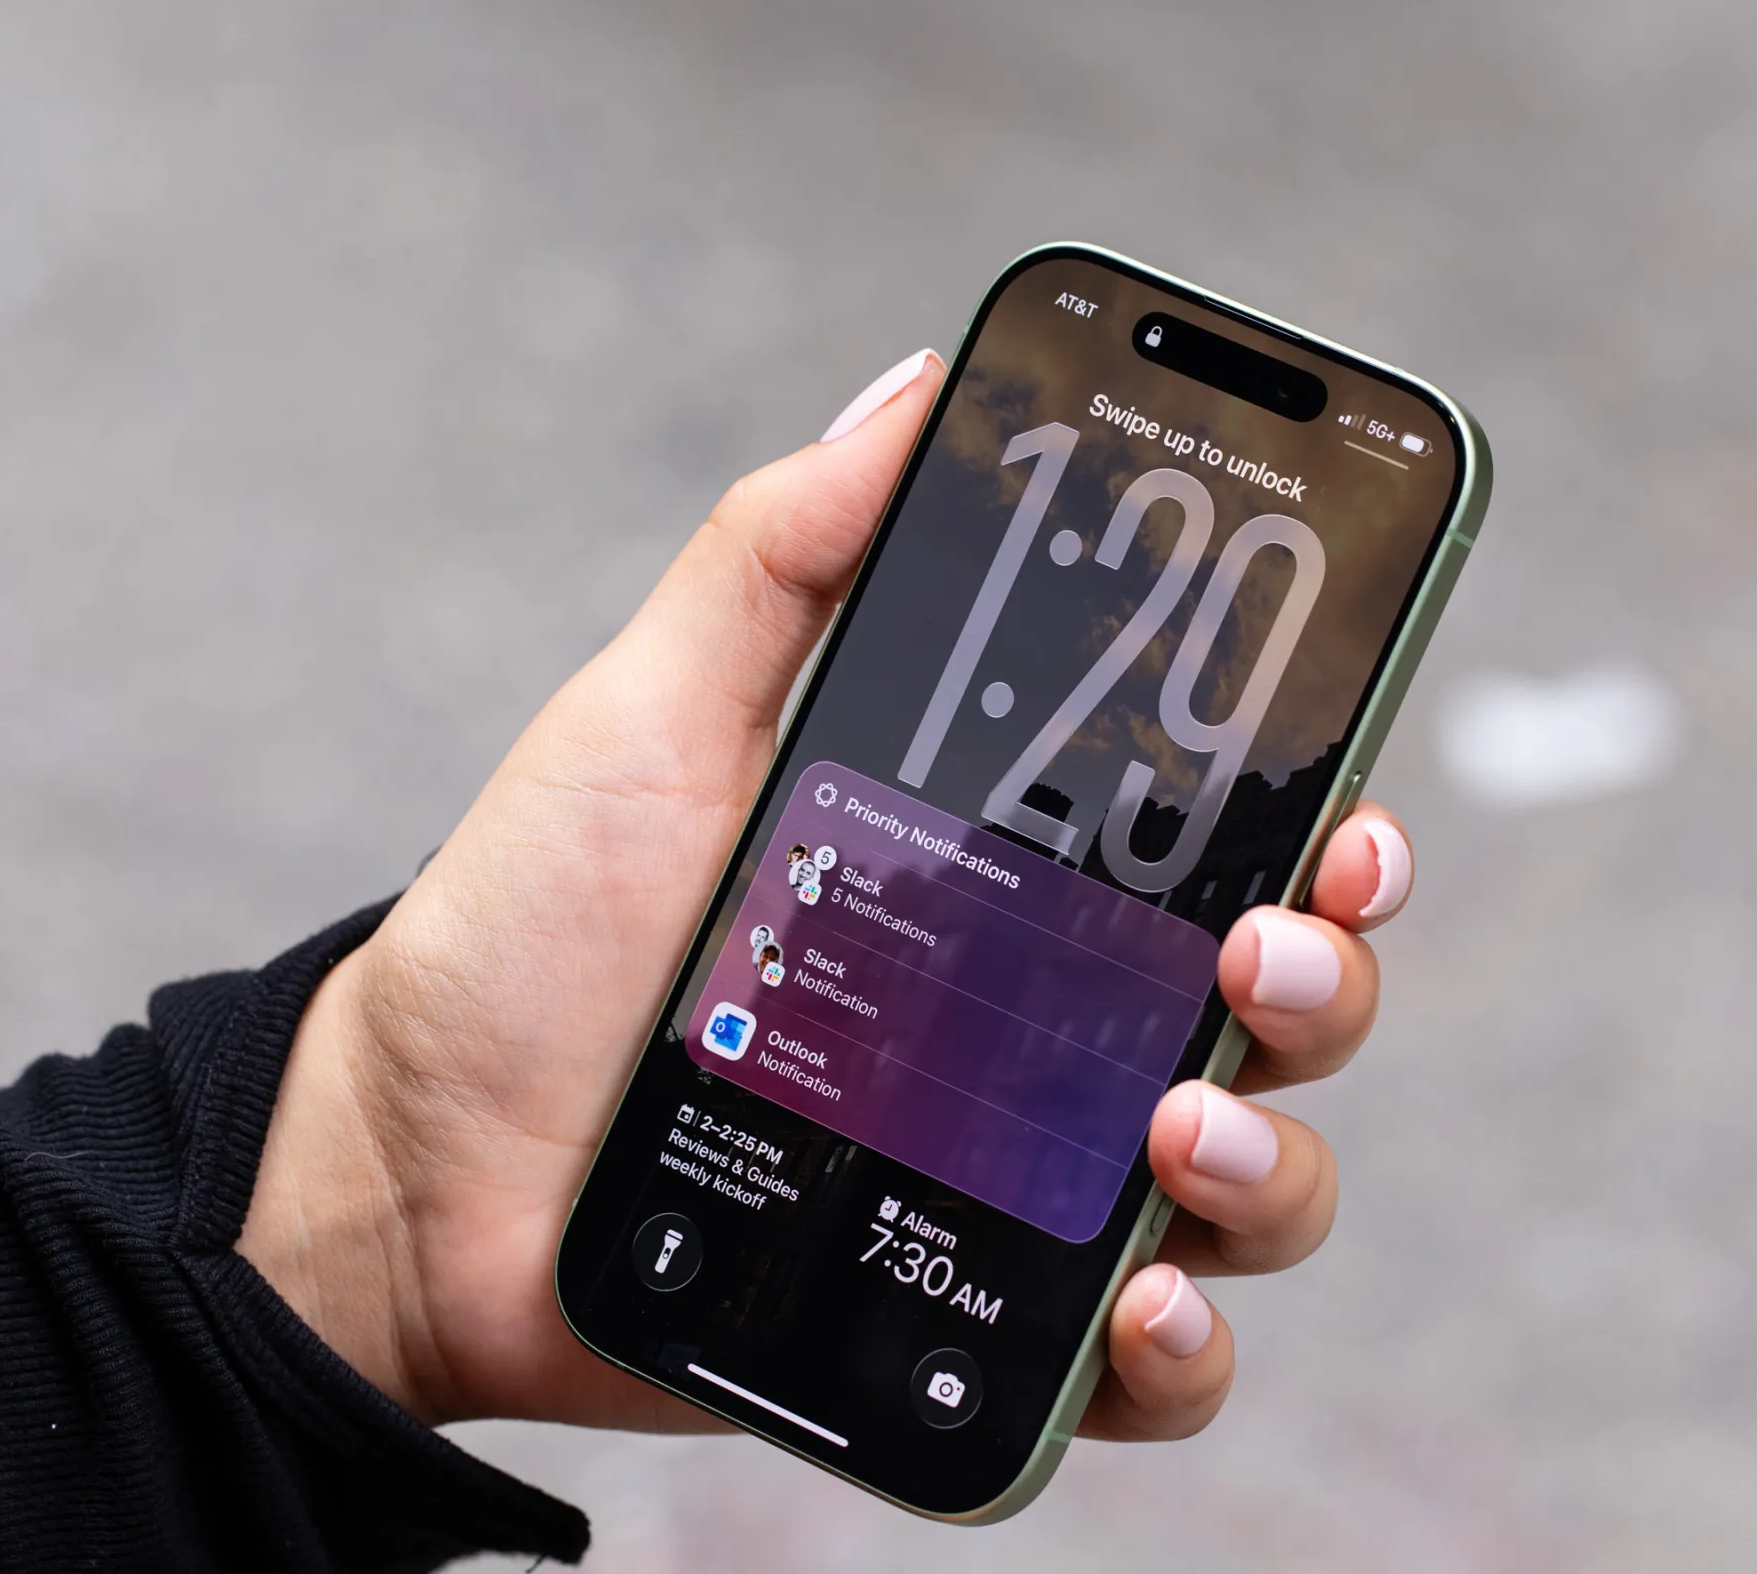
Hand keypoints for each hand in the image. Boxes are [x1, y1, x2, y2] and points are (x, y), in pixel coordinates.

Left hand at [236, 349, 1419, 1441]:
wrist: (412, 1162)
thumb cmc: (532, 931)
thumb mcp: (656, 714)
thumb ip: (784, 555)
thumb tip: (917, 387)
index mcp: (1005, 881)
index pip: (1219, 844)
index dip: (1326, 824)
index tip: (1344, 808)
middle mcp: (1043, 1026)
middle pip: (1278, 1009)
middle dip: (1327, 977)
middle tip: (1258, 949)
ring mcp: (1019, 1181)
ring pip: (1250, 1186)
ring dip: (1272, 1162)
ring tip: (1177, 1126)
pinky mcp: (970, 1325)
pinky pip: (1143, 1369)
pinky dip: (1181, 1355)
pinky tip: (1138, 1313)